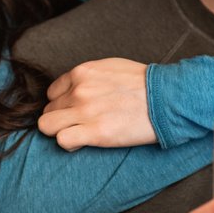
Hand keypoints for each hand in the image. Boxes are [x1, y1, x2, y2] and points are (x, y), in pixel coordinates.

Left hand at [39, 58, 154, 149]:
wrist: (166, 98)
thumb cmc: (144, 84)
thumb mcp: (110, 68)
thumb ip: (89, 77)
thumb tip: (77, 88)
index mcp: (82, 72)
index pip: (52, 92)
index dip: (62, 104)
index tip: (75, 110)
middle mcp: (79, 90)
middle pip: (49, 110)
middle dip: (62, 118)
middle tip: (80, 124)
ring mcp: (84, 111)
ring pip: (47, 126)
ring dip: (60, 131)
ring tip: (78, 134)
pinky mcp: (94, 132)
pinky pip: (61, 141)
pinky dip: (69, 144)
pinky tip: (82, 142)